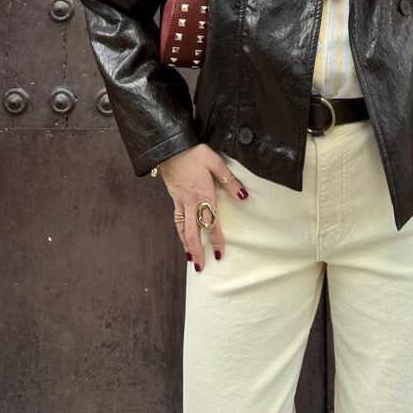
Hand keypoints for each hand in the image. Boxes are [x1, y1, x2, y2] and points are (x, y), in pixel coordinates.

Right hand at [157, 143, 248, 269]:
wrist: (169, 146)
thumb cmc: (194, 152)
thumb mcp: (215, 162)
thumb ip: (229, 181)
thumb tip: (244, 196)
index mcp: (203, 195)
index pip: (211, 223)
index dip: (216, 240)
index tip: (220, 254)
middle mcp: (190, 202)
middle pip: (192, 232)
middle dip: (196, 251)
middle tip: (200, 267)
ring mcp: (179, 200)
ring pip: (181, 228)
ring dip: (186, 244)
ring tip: (189, 257)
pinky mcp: (173, 196)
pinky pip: (176, 217)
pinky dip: (179, 230)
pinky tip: (181, 234)